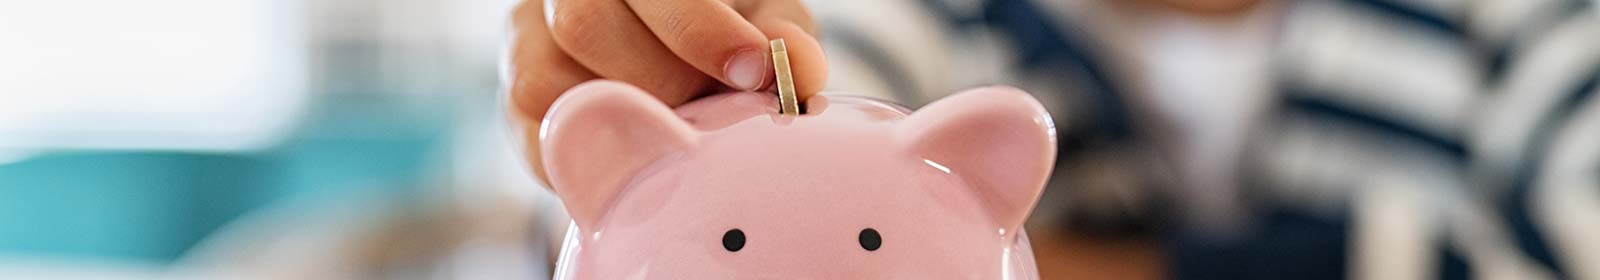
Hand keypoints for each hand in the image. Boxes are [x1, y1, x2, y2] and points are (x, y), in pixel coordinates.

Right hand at [505, 0, 826, 181]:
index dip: (697, 27)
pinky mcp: (519, 107)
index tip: (753, 70)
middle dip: (665, 79)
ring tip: (683, 126)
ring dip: (630, 119)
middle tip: (715, 108)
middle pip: (584, 21)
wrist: (672, 79)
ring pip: (549, 81)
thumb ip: (782, 37)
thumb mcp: (762, 24)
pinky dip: (605, 152)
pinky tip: (647, 147)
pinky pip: (544, 137)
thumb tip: (793, 64)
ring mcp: (527, 42)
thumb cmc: (723, 39)